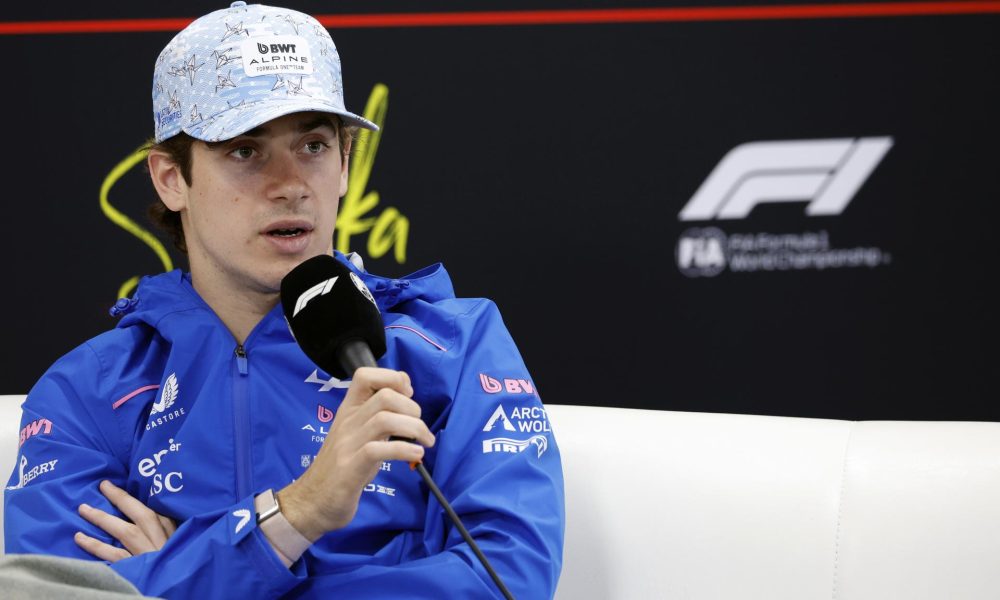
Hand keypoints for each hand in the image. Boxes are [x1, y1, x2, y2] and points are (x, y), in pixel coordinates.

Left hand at [74, 479, 176, 561]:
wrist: (180, 585)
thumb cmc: (179, 561)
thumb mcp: (181, 542)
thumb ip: (168, 528)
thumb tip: (155, 511)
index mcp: (171, 531)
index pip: (150, 508)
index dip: (129, 497)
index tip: (110, 485)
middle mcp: (158, 539)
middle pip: (137, 514)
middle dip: (118, 499)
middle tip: (100, 487)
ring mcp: (146, 553)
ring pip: (122, 531)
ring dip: (102, 519)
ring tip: (83, 509)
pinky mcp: (136, 568)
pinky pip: (112, 556)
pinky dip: (95, 546)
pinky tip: (80, 538)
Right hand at [278, 367, 434, 540]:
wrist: (311, 502)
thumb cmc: (340, 468)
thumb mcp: (357, 436)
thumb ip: (376, 418)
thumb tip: (407, 405)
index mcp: (348, 410)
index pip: (365, 375)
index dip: (393, 378)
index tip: (409, 396)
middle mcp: (347, 422)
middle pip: (385, 396)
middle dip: (412, 408)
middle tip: (420, 428)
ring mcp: (347, 445)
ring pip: (385, 419)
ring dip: (414, 428)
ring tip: (424, 442)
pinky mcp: (350, 468)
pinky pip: (379, 450)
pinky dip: (404, 450)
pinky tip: (416, 455)